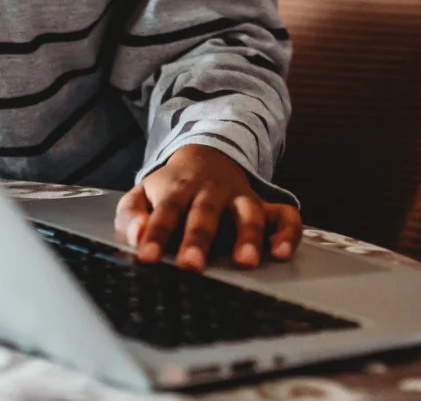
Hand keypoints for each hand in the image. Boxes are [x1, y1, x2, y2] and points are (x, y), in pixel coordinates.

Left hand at [116, 144, 300, 270]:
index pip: (165, 211)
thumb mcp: (142, 194)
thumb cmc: (170, 188)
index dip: (156, 234)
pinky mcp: (265, 205)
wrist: (207, 155)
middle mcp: (212, 192)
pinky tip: (282, 254)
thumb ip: (132, 215)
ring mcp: (241, 197)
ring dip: (249, 235)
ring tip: (245, 262)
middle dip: (199, 238)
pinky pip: (285, 216)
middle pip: (206, 212)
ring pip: (249, 213)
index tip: (148, 257)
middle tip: (191, 265)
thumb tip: (137, 235)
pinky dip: (288, 233)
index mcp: (178, 188)